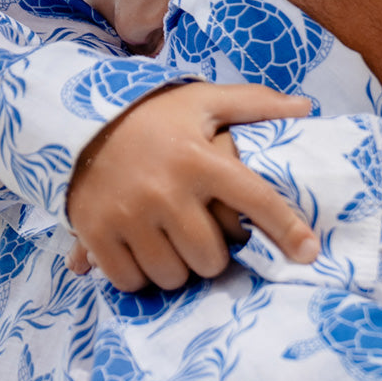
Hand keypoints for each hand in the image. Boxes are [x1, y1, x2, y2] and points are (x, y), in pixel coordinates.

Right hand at [66, 81, 317, 289]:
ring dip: (176, 268)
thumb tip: (304, 107)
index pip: (256, 201)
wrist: (73, 118)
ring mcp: (129, 214)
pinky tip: (140, 253)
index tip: (308, 254)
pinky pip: (130, 280)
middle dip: (212, 256)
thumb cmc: (150, 115)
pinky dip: (138, 276)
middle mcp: (166, 190)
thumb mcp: (200, 100)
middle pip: (211, 258)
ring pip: (172, 275)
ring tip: (170, 245)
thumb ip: (253, 104)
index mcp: (200, 159)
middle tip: (200, 238)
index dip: (287, 230)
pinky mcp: (96, 232)